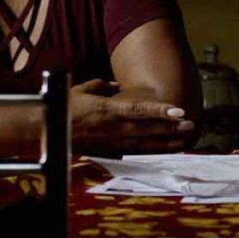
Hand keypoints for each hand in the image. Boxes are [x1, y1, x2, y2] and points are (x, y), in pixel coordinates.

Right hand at [70, 79, 194, 154]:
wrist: (47, 131)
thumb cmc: (64, 107)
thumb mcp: (84, 89)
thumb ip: (104, 86)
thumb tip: (118, 86)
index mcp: (108, 109)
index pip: (139, 109)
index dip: (159, 110)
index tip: (177, 110)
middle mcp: (113, 127)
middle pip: (147, 128)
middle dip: (170, 127)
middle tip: (190, 125)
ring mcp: (111, 141)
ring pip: (143, 143)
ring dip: (165, 142)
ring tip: (183, 139)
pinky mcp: (108, 150)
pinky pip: (133, 151)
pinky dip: (150, 150)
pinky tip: (163, 149)